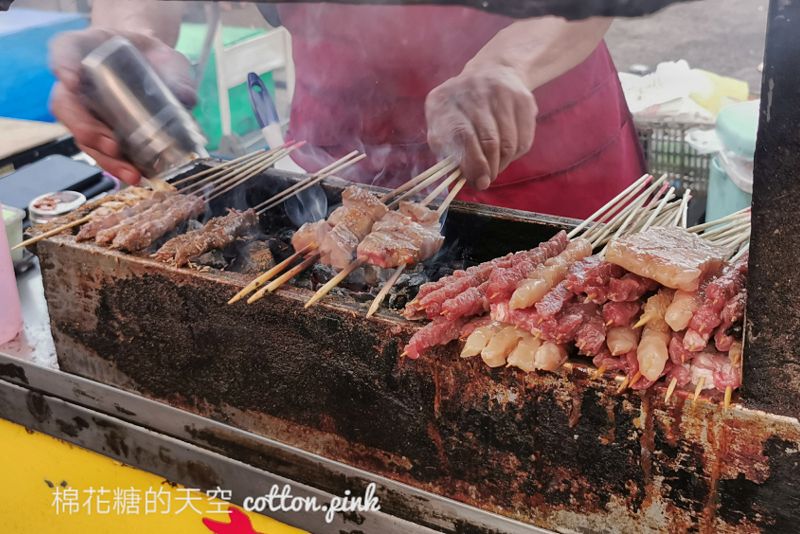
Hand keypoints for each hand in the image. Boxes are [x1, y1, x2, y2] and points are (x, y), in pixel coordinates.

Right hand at [49, 28, 196, 184]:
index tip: (71, 80)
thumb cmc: (155, 57)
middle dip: (86, 129)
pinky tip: (136, 176)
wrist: (157, 68)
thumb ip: (178, 76)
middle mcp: (77, 82)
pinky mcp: (102, 133)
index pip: (64, 50)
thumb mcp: (171, 60)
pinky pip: (101, 151)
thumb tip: (186, 98)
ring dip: (103, 157)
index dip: (63, 65)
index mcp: (86, 50)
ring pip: (81, 135)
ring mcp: (87, 110)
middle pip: (66, 106)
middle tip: (111, 145)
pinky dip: (117, 166)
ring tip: (129, 172)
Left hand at [426, 66, 536, 190]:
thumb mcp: (444, 126)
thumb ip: (449, 153)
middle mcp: (473, 92)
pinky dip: (515, 154)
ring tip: (495, 167)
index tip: (479, 182)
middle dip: (489, 168)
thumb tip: (472, 180)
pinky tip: (506, 152)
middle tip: (487, 180)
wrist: (492, 72)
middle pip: (488, 141)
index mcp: (444, 101)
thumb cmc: (460, 111)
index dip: (472, 163)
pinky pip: (523, 140)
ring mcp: (501, 93)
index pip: (461, 135)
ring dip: (502, 164)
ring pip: (508, 143)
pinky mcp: (523, 99)